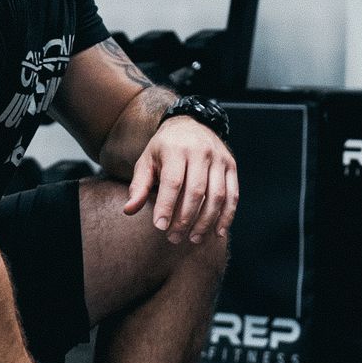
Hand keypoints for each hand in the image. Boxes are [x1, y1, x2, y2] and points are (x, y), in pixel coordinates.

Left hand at [124, 116, 238, 245]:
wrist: (191, 124)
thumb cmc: (165, 149)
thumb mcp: (147, 161)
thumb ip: (139, 186)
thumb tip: (129, 210)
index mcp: (176, 149)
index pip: (173, 182)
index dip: (167, 206)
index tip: (160, 227)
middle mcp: (201, 151)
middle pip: (196, 191)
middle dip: (185, 219)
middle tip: (174, 238)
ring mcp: (219, 158)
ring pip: (216, 195)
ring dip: (206, 221)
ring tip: (193, 238)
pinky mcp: (231, 166)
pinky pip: (232, 194)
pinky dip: (227, 215)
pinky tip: (217, 232)